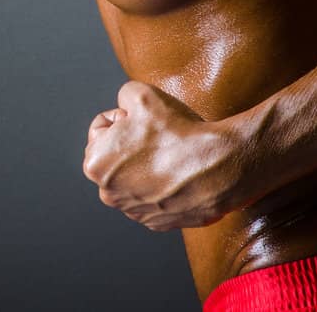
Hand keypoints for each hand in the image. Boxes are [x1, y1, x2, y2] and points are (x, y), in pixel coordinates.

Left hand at [82, 81, 245, 231]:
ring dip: (147, 166)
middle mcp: (109, 193)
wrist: (220, 167)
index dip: (125, 116)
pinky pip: (154, 196)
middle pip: (115, 155)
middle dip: (132, 143)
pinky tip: (179, 174)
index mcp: (96, 163)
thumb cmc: (179, 133)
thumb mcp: (141, 94)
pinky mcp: (158, 223)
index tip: (145, 121)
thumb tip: (125, 107)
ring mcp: (134, 211)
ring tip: (171, 155)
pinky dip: (163, 185)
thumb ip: (123, 97)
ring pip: (134, 177)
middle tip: (158, 136)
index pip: (102, 127)